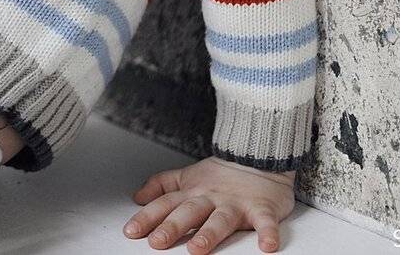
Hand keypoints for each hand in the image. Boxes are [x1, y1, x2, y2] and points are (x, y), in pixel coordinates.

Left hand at [123, 156, 295, 252]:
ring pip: (220, 219)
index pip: (165, 205)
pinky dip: (268, 233)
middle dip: (172, 227)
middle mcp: (211, 198)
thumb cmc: (221, 174)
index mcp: (192, 192)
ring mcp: (236, 203)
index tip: (132, 232)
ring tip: (197, 249)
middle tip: (157, 242)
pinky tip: (266, 246)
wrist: (258, 155)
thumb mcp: (186, 176)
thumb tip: (137, 197)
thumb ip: (161, 185)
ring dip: (209, 234)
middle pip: (189, 213)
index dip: (147, 218)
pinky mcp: (262, 208)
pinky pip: (265, 222)